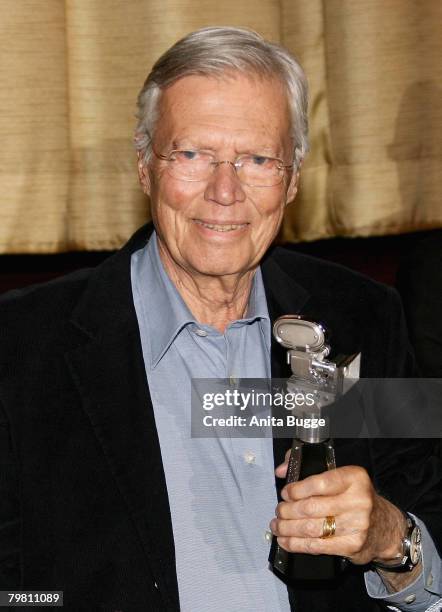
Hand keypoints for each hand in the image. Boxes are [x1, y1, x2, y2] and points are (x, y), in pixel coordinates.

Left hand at [270, 454, 406, 565]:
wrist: (386, 527)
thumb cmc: (356, 498)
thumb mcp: (341, 477)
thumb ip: (308, 469)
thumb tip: (281, 470)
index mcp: (355, 478)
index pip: (318, 483)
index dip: (296, 490)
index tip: (286, 493)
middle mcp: (358, 501)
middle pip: (311, 507)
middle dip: (287, 511)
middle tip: (279, 511)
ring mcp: (357, 525)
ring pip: (311, 528)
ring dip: (288, 528)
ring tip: (278, 526)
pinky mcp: (352, 546)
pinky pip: (317, 546)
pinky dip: (296, 544)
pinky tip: (286, 541)